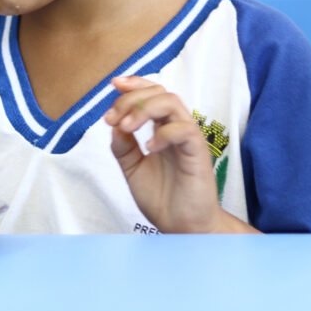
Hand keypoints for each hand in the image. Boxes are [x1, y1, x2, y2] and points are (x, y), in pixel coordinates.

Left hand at [104, 76, 254, 233]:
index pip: (152, 93)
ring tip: (127, 127)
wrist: (181, 227)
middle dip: (131, 98)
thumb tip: (114, 123)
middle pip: (159, 92)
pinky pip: (184, 130)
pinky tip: (149, 148)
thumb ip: (123, 146)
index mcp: (162, 128)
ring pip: (172, 102)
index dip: (134, 84)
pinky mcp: (198, 152)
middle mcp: (176, 128)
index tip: (114, 85)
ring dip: (144, 109)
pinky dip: (163, 134)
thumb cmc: (162, 198)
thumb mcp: (132, 169)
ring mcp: (188, 138)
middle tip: (112, 117)